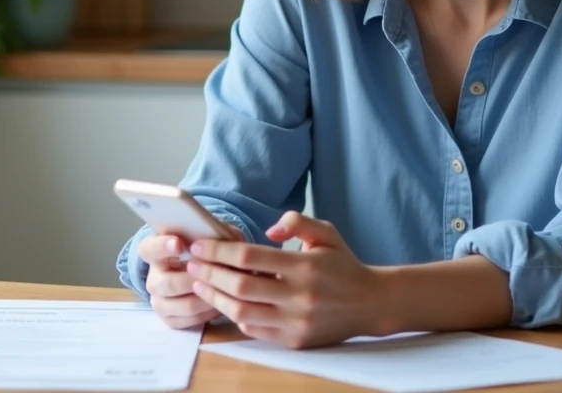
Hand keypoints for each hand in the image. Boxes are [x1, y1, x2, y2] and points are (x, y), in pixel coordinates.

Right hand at [137, 225, 243, 329]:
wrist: (202, 274)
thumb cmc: (204, 250)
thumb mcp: (210, 235)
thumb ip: (214, 232)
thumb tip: (221, 235)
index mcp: (155, 252)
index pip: (148, 249)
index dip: (162, 246)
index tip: (179, 243)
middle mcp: (153, 278)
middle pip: (167, 283)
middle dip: (193, 279)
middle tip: (213, 274)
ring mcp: (159, 301)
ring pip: (184, 305)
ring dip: (207, 297)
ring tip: (224, 289)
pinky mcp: (169, 319)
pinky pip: (190, 320)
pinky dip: (208, 312)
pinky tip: (220, 302)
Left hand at [186, 211, 386, 348]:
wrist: (370, 303)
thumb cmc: (343, 264)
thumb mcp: (326, 232)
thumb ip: (296, 222)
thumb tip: (268, 231)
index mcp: (304, 266)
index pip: (250, 257)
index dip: (219, 250)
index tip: (200, 245)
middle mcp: (299, 296)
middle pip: (240, 286)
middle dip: (209, 273)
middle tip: (191, 263)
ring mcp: (296, 321)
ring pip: (242, 312)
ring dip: (215, 297)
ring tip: (200, 283)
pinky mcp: (295, 340)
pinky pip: (255, 330)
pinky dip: (235, 316)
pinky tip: (224, 301)